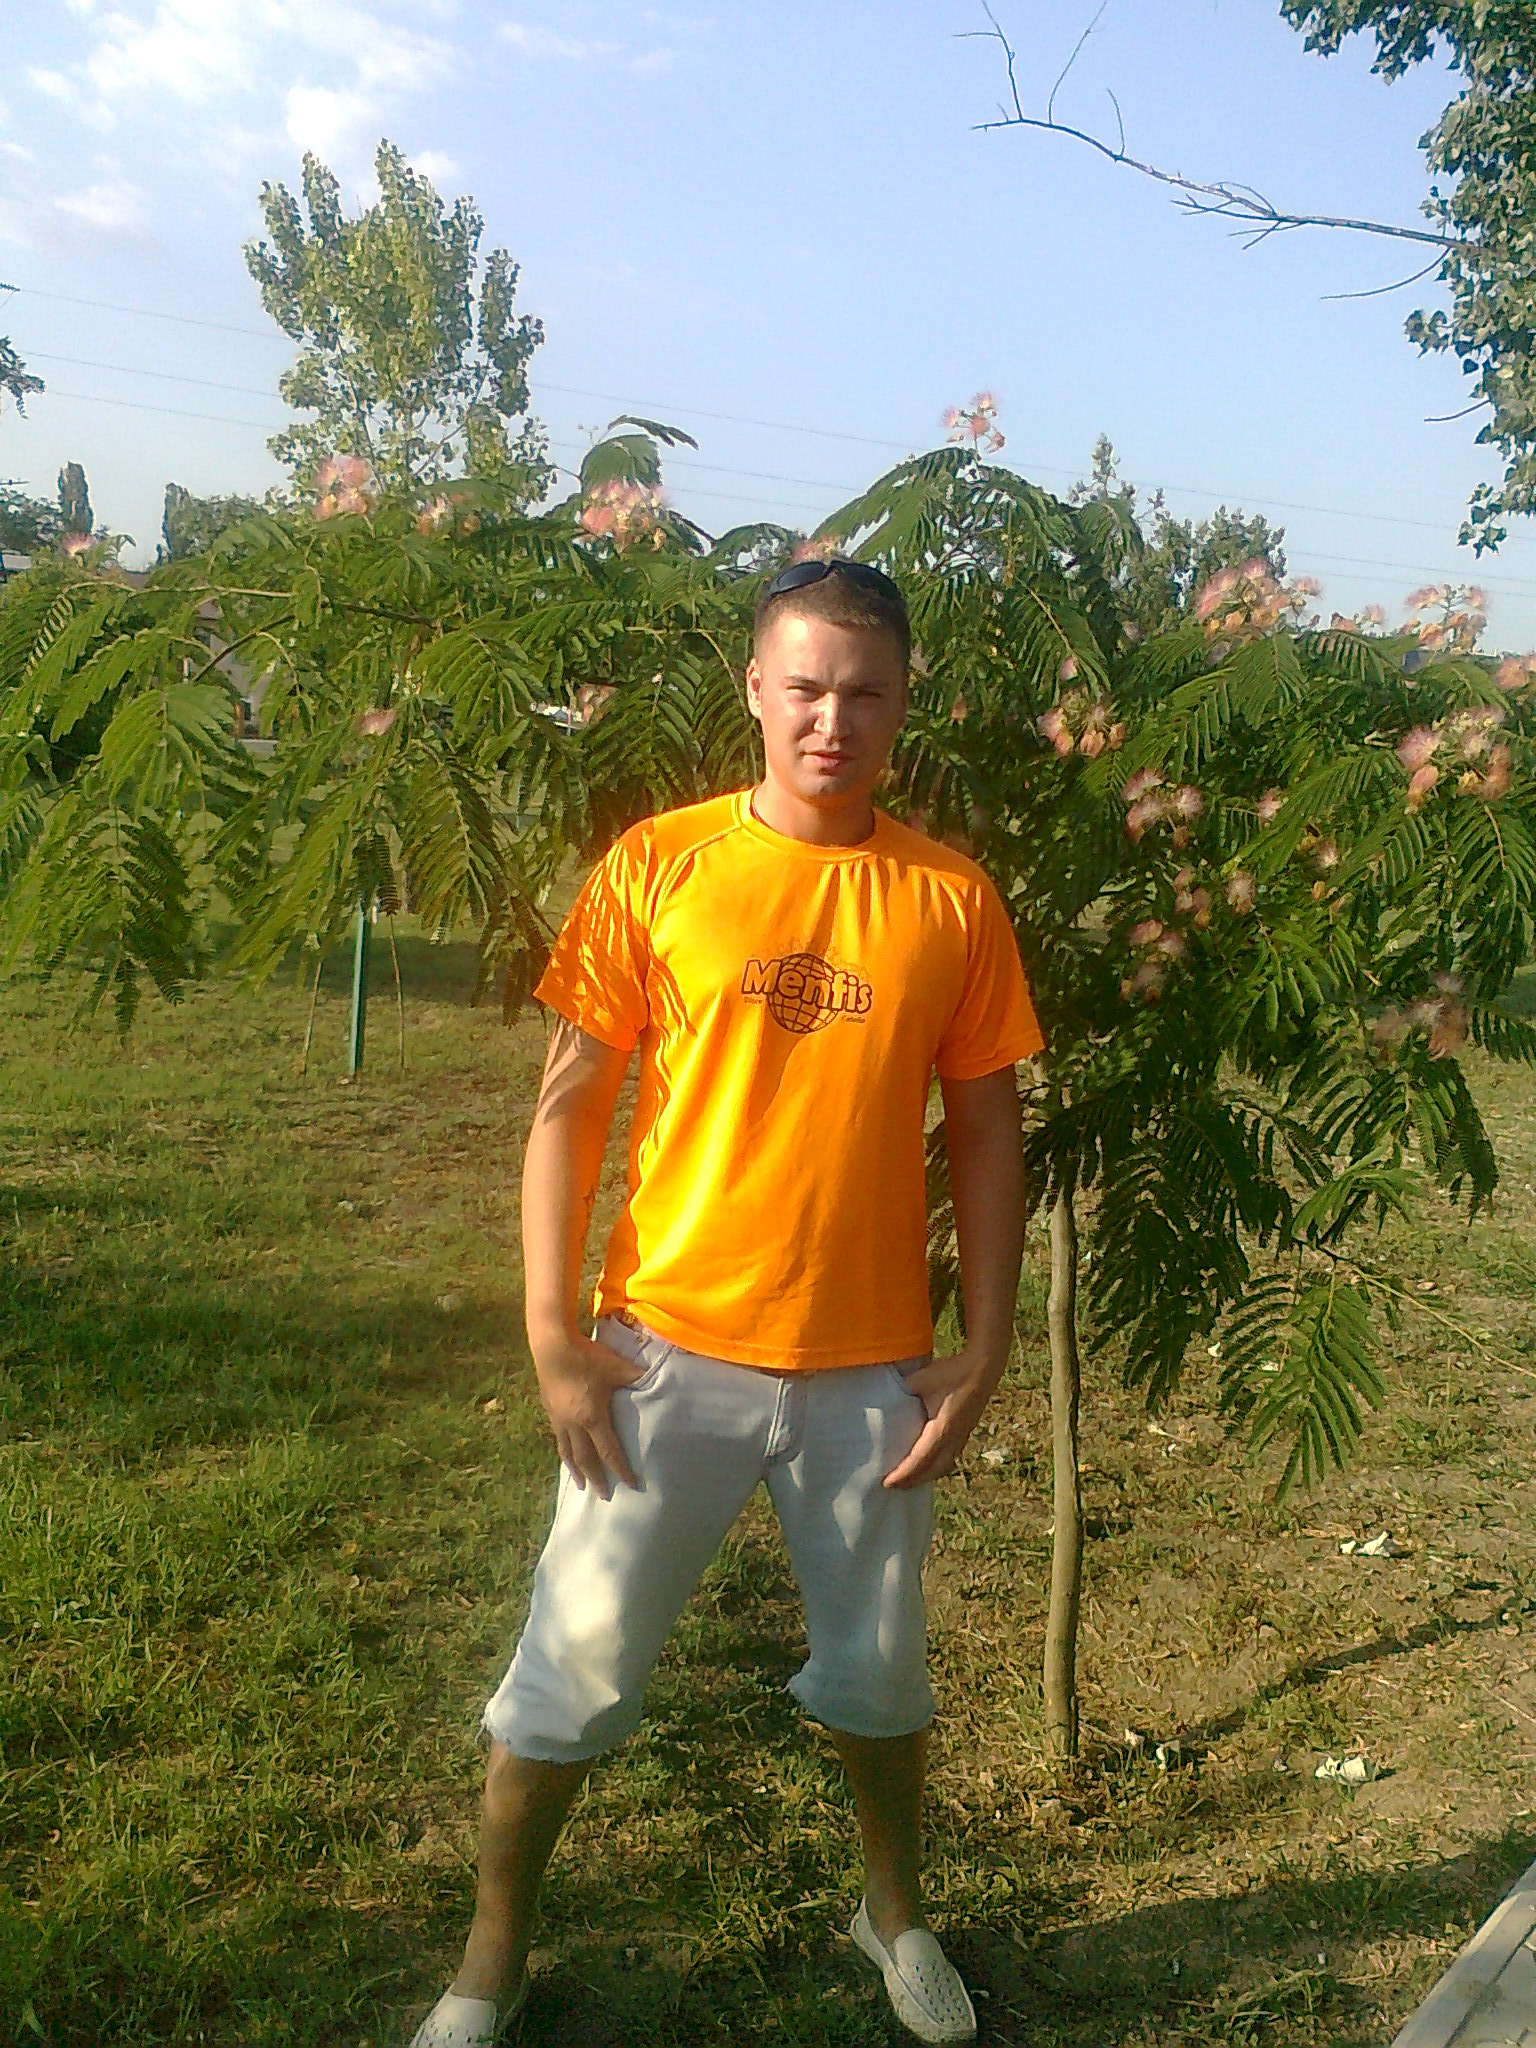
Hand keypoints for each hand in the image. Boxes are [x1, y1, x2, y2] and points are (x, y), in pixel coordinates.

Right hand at [530, 1326, 644, 1496]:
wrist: (552, 1345)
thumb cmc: (587, 1357)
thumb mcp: (616, 1367)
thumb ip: (637, 1376)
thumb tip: (656, 1377)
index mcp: (593, 1417)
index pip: (610, 1452)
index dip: (621, 1470)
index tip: (631, 1485)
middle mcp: (574, 1424)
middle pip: (586, 1459)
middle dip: (596, 1479)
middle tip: (604, 1496)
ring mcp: (559, 1419)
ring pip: (568, 1452)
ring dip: (576, 1470)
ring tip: (581, 1485)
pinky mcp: (550, 1410)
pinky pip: (559, 1439)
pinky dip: (565, 1452)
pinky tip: (567, 1454)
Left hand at [882, 1347, 1005, 1489]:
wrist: (983, 1368)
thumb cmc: (952, 1373)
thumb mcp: (922, 1379)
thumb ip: (902, 1390)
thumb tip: (882, 1397)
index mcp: (942, 1430)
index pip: (919, 1461)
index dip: (903, 1475)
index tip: (886, 1483)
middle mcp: (953, 1439)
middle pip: (932, 1471)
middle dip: (912, 1481)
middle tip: (892, 1486)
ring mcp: (962, 1437)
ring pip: (943, 1466)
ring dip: (925, 1476)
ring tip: (908, 1480)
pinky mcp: (965, 1432)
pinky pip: (949, 1458)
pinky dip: (935, 1466)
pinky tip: (926, 1463)